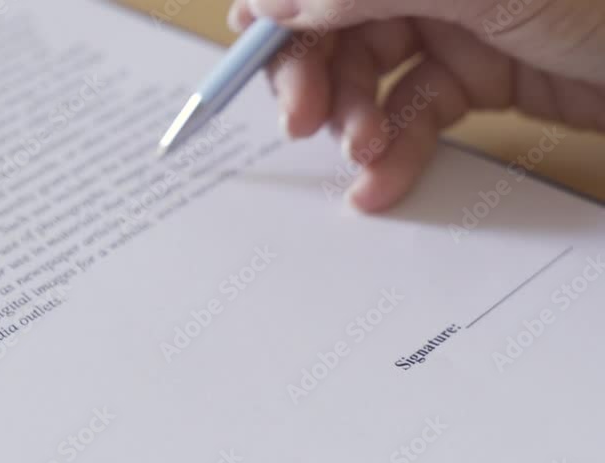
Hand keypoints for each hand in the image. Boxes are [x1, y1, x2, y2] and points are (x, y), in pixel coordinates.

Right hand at [229, 0, 604, 210]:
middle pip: (335, 20)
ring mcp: (453, 21)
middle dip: (315, 71)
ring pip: (371, 74)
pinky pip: (413, 113)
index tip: (249, 45)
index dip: (279, 3)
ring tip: (362, 155)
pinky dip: (392, 150)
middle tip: (303, 119)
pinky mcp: (477, 74)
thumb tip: (270, 0)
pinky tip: (380, 181)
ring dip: (355, 121)